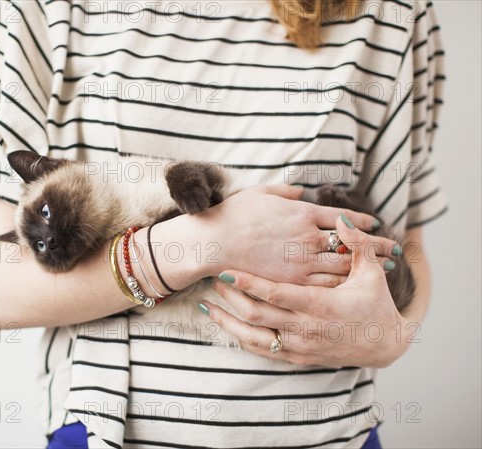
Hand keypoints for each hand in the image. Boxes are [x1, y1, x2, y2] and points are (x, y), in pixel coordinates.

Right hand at [196, 183, 397, 286]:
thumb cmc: (235, 215)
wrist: (215, 241)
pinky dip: (344, 284)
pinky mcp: (292, 282)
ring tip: (386, 269)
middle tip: (396, 250)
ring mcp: (301, 261)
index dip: (362, 220)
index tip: (377, 224)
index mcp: (303, 213)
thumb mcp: (262, 193)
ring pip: (343, 265)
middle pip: (352, 243)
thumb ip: (286, 193)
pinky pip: (325, 284)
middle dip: (377, 246)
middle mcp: (308, 237)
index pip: (342, 217)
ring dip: (367, 266)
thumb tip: (301, 193)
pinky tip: (356, 286)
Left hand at [202, 213, 410, 367]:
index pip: (276, 293)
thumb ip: (357, 246)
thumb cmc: (376, 305)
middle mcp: (306, 329)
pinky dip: (241, 338)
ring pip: (253, 337)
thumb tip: (343, 218)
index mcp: (321, 306)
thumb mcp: (371, 275)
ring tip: (207, 304)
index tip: (226, 269)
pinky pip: (262, 350)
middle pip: (257, 315)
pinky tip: (227, 325)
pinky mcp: (298, 358)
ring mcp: (300, 347)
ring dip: (228, 321)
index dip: (248, 282)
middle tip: (213, 278)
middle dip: (231, 296)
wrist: (385, 346)